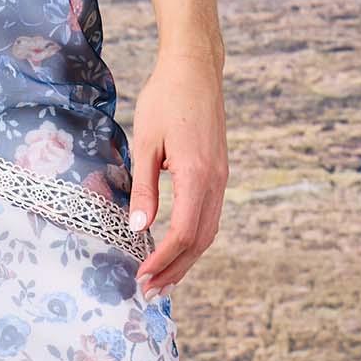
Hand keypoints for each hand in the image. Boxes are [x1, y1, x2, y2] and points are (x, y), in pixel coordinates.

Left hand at [127, 48, 228, 299]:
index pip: (183, 233)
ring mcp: (221, 178)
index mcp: (197, 174)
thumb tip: (138, 228)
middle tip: (148, 291)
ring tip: (161, 280)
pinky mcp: (218, 174)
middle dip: (174, 270)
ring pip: (208, 232)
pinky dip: (193, 241)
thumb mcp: (146, 142)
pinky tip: (175, 250)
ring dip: (185, 260)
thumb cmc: (165, 99)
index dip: (162, 260)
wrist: (195, 68)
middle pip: (200, 241)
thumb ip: (144, 187)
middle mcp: (216, 181)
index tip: (141, 276)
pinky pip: (210, 217)